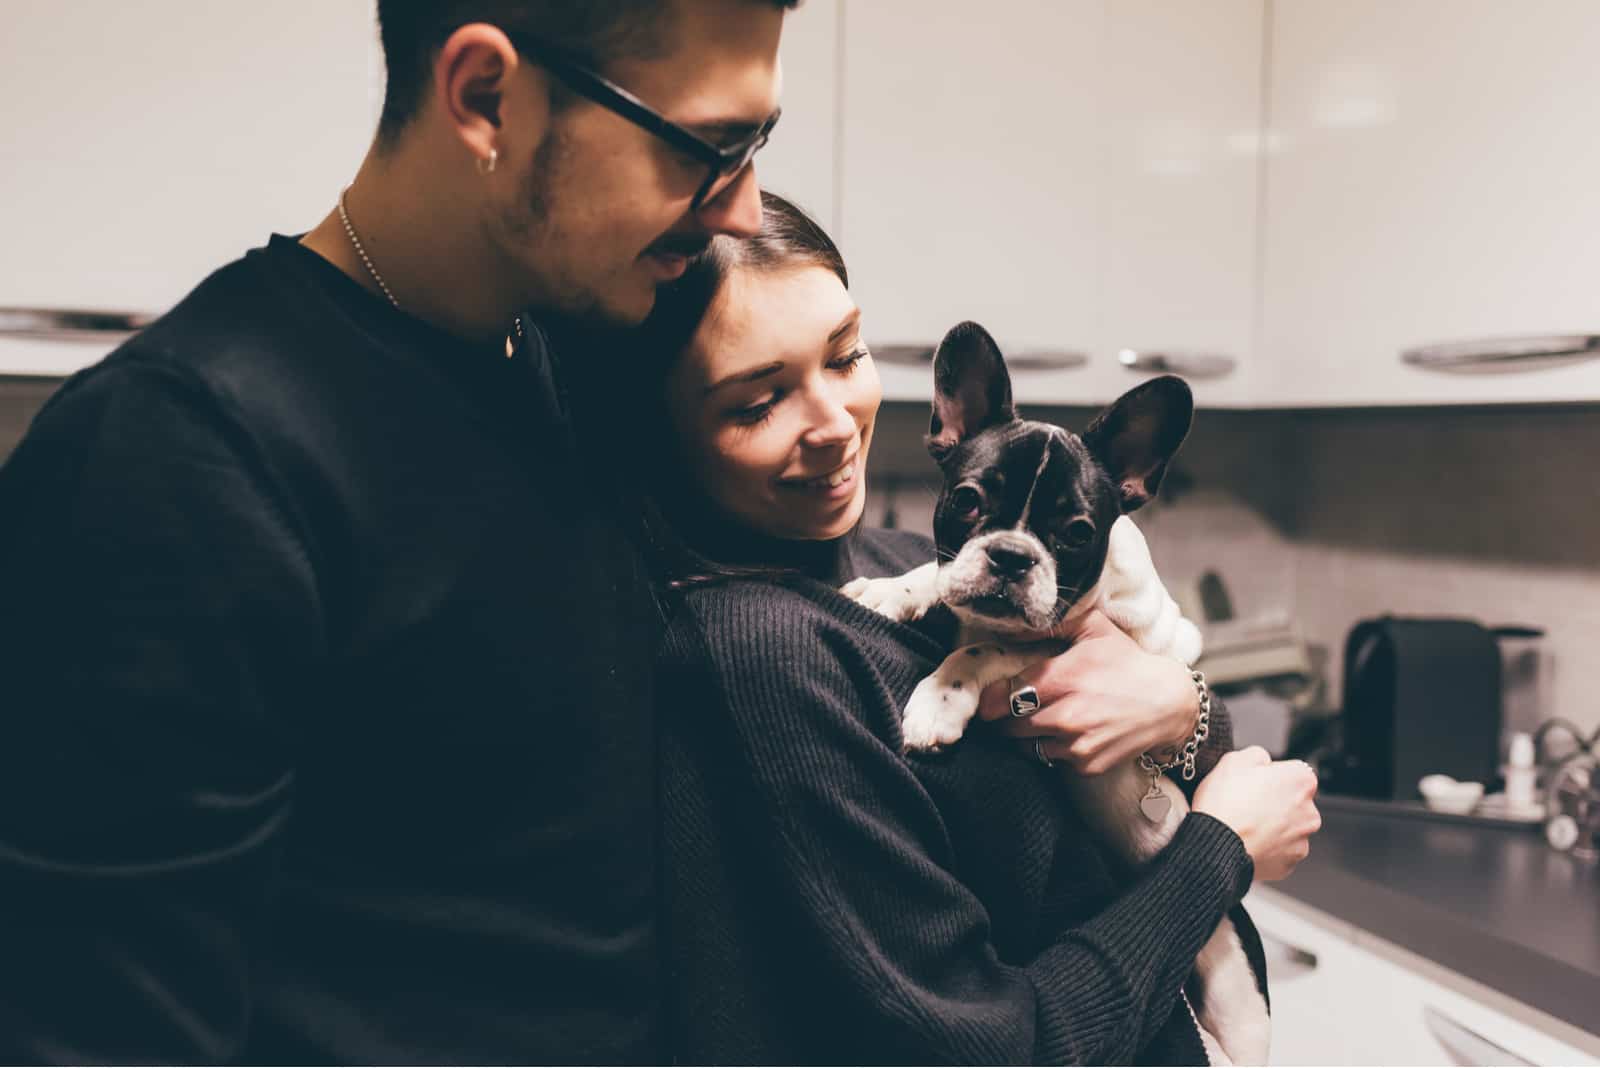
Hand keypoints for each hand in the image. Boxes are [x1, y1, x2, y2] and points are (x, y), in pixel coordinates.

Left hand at [976, 610, 1198, 775]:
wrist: (1169, 703)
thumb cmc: (1127, 663)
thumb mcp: (1096, 629)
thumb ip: (1057, 622)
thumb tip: (1018, 623)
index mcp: (1063, 678)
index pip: (1005, 696)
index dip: (992, 697)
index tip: (991, 696)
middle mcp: (1067, 715)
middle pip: (1008, 725)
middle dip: (1005, 716)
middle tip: (1011, 706)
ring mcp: (1077, 744)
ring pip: (1025, 746)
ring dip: (1025, 735)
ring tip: (1037, 718)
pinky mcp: (1086, 765)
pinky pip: (1052, 760)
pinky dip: (1051, 748)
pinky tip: (1065, 732)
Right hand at [1191, 747, 1320, 881]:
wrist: (1215, 846)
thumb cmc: (1224, 803)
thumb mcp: (1233, 760)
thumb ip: (1257, 754)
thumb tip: (1264, 760)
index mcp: (1301, 780)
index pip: (1291, 772)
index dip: (1268, 776)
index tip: (1251, 783)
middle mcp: (1309, 810)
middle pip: (1292, 801)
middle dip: (1273, 802)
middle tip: (1244, 804)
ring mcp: (1302, 839)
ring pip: (1287, 827)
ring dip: (1271, 826)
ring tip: (1243, 825)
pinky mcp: (1290, 862)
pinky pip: (1280, 850)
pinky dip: (1267, 847)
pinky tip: (1247, 841)